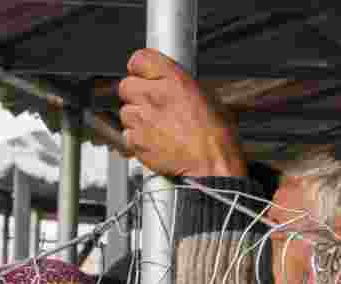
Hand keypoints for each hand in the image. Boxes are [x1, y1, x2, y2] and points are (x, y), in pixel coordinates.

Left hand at [118, 48, 246, 178]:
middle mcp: (155, 96)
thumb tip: (169, 83)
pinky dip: (136, 138)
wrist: (210, 166)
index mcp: (175, 80)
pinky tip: (154, 141)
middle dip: (135, 94)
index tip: (142, 74)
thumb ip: (180, 86)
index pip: (140, 59)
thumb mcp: (207, 98)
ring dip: (136, 118)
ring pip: (125, 111)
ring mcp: (143, 119)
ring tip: (156, 127)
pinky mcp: (136, 141)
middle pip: (125, 85)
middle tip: (149, 104)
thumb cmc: (215, 137)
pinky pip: (127, 134)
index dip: (139, 68)